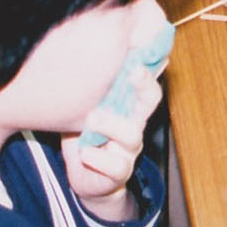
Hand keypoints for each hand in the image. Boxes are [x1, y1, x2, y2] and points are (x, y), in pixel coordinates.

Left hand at [64, 65, 160, 221]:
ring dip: (112, 124)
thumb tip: (77, 56)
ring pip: (132, 134)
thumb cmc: (86, 135)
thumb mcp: (85, 108)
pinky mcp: (121, 171)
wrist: (86, 177)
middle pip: (150, 100)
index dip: (146, 63)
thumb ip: (87, 89)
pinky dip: (98, 158)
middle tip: (135, 71)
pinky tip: (84, 153)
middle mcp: (134, 122)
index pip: (141, 78)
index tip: (142, 49)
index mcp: (127, 104)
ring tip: (92, 119)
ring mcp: (130, 148)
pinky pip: (117, 165)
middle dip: (145, 84)